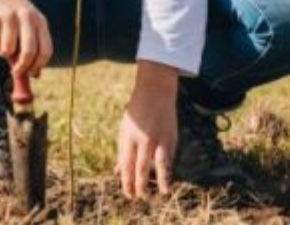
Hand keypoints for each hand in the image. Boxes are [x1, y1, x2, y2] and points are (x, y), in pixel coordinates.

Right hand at [0, 0, 52, 76]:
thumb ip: (33, 45)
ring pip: (9, 49)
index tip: (31, 73)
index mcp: (40, 20)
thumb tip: (35, 75)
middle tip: (15, 72)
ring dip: (4, 53)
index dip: (38, 66)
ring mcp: (10, 16)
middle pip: (29, 52)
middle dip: (22, 67)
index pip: (45, 50)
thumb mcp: (28, 23)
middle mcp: (27, 17)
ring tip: (4, 44)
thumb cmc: (13, 11)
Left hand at [116, 61, 178, 198]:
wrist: (155, 91)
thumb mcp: (125, 129)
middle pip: (140, 167)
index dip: (126, 181)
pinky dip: (168, 169)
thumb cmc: (136, 112)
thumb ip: (123, 151)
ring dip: (160, 180)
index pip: (126, 164)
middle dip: (139, 185)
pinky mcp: (171, 137)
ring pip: (159, 164)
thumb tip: (118, 171)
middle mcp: (143, 139)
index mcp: (128, 137)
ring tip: (161, 193)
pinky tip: (168, 179)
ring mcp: (158, 138)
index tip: (128, 193)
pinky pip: (169, 157)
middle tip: (139, 197)